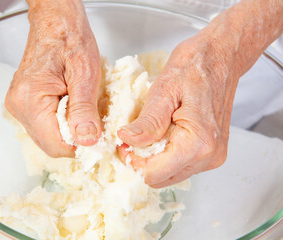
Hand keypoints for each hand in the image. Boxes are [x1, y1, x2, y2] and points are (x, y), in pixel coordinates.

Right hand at [5, 0, 101, 156]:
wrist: (56, 22)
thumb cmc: (69, 38)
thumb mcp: (85, 73)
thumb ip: (84, 110)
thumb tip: (87, 140)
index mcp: (30, 99)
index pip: (55, 145)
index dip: (80, 146)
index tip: (98, 137)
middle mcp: (19, 106)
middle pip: (51, 144)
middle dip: (76, 138)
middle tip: (93, 120)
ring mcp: (20, 106)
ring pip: (49, 136)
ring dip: (70, 130)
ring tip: (82, 108)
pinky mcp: (25, 104)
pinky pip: (46, 125)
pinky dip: (63, 122)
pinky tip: (72, 106)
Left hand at [118, 36, 232, 187]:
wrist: (221, 56)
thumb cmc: (195, 66)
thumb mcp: (164, 90)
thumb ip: (148, 121)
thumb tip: (126, 140)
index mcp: (198, 143)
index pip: (154, 173)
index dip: (132, 160)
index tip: (123, 142)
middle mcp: (209, 156)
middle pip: (161, 178)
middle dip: (141, 162)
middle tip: (131, 137)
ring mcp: (212, 157)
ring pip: (169, 174)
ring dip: (152, 159)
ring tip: (147, 132)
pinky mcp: (210, 153)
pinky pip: (179, 165)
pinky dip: (165, 155)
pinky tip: (161, 133)